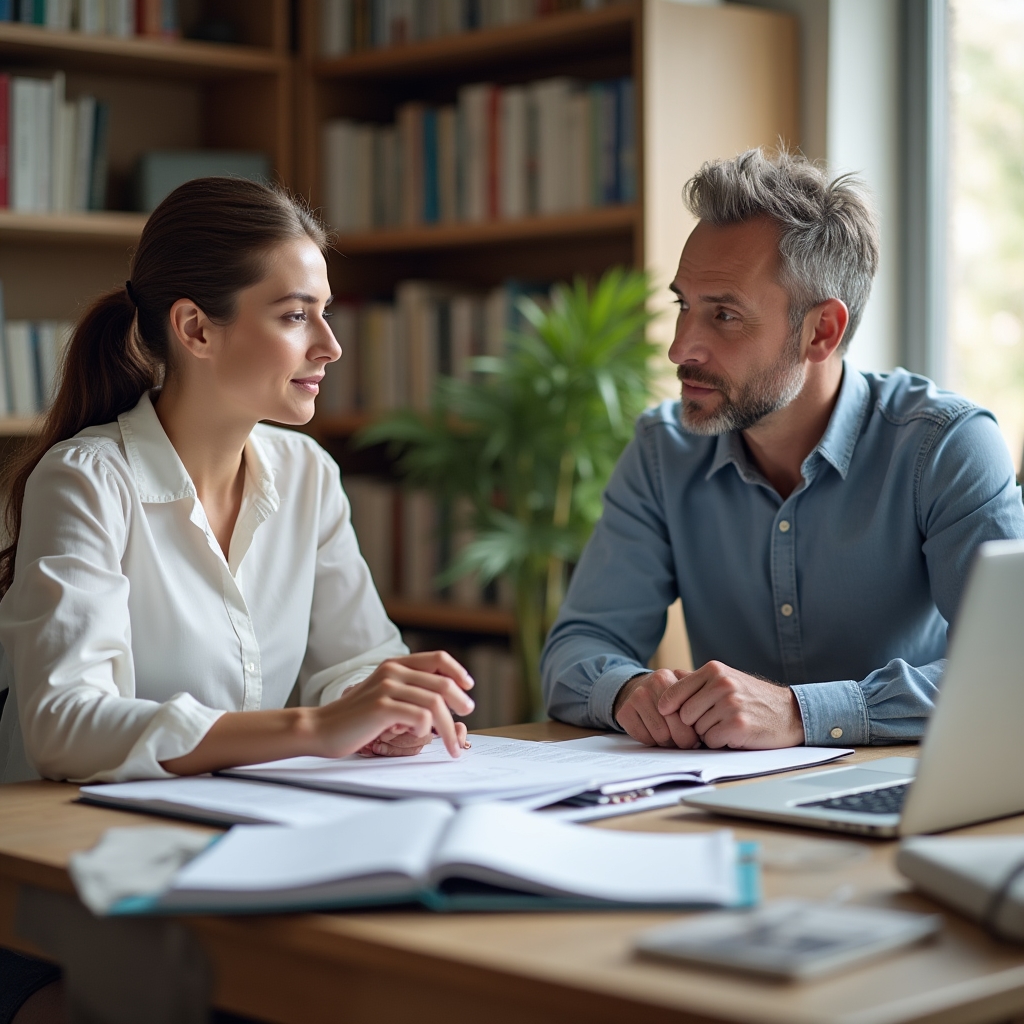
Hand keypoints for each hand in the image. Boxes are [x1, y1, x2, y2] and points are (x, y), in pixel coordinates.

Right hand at [315, 651, 474, 758]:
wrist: (320, 729)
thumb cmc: (354, 718)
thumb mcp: (383, 696)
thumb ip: (407, 692)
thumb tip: (443, 704)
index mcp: (395, 665)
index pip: (437, 658)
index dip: (457, 671)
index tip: (468, 687)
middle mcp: (393, 671)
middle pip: (442, 684)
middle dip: (461, 703)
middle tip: (467, 718)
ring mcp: (387, 688)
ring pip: (435, 704)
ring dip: (448, 729)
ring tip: (452, 748)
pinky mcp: (382, 708)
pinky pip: (420, 717)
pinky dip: (426, 730)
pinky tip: (419, 737)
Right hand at [613, 669, 700, 747]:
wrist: (635, 688)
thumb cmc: (665, 694)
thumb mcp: (682, 687)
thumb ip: (698, 696)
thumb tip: (715, 720)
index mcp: (667, 678)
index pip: (686, 714)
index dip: (694, 730)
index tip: (697, 735)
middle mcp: (649, 685)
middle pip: (673, 728)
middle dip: (682, 740)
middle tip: (686, 742)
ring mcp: (635, 698)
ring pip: (659, 736)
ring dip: (667, 742)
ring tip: (671, 735)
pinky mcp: (624, 712)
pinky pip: (643, 738)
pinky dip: (651, 740)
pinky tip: (654, 732)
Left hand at [657, 661, 804, 748]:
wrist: (789, 713)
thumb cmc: (752, 698)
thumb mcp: (725, 679)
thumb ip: (696, 681)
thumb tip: (664, 681)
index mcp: (714, 670)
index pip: (674, 691)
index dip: (668, 706)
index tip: (665, 712)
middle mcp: (722, 684)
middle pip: (684, 714)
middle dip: (693, 722)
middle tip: (712, 720)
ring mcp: (731, 704)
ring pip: (697, 729)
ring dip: (709, 733)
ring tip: (727, 724)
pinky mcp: (738, 724)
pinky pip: (712, 740)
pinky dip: (720, 742)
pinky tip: (735, 734)